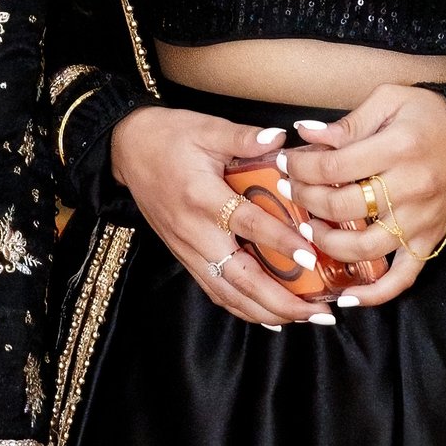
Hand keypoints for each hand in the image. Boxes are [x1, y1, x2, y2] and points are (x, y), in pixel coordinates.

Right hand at [109, 102, 335, 329]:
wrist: (128, 150)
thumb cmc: (170, 137)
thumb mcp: (207, 128)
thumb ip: (245, 137)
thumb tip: (282, 140)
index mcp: (202, 197)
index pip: (247, 224)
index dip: (280, 241)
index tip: (310, 257)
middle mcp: (194, 232)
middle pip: (239, 277)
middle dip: (280, 300)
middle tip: (318, 311)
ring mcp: (187, 250)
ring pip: (228, 293)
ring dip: (266, 312)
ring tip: (304, 318)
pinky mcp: (185, 257)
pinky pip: (216, 291)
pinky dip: (244, 309)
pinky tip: (271, 318)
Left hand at [283, 83, 445, 309]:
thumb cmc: (432, 116)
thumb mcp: (391, 100)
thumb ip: (348, 122)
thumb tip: (305, 135)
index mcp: (398, 148)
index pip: (334, 166)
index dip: (301, 167)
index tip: (286, 164)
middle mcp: (410, 188)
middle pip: (342, 206)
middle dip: (306, 199)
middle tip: (290, 190)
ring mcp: (420, 220)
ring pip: (364, 247)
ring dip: (326, 242)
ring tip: (308, 228)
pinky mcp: (430, 240)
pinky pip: (403, 278)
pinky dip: (374, 294)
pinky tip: (347, 296)